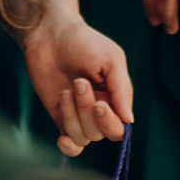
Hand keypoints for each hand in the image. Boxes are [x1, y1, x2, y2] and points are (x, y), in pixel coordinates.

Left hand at [19, 5, 132, 156]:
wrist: (50, 34)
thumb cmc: (84, 41)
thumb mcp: (111, 59)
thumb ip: (122, 89)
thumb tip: (129, 121)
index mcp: (115, 97)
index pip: (120, 126)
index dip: (109, 120)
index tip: (98, 102)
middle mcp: (99, 110)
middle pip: (101, 132)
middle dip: (87, 111)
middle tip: (79, 83)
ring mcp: (78, 115)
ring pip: (84, 137)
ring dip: (73, 115)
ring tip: (66, 89)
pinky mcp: (59, 116)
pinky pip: (69, 144)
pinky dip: (67, 146)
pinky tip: (62, 138)